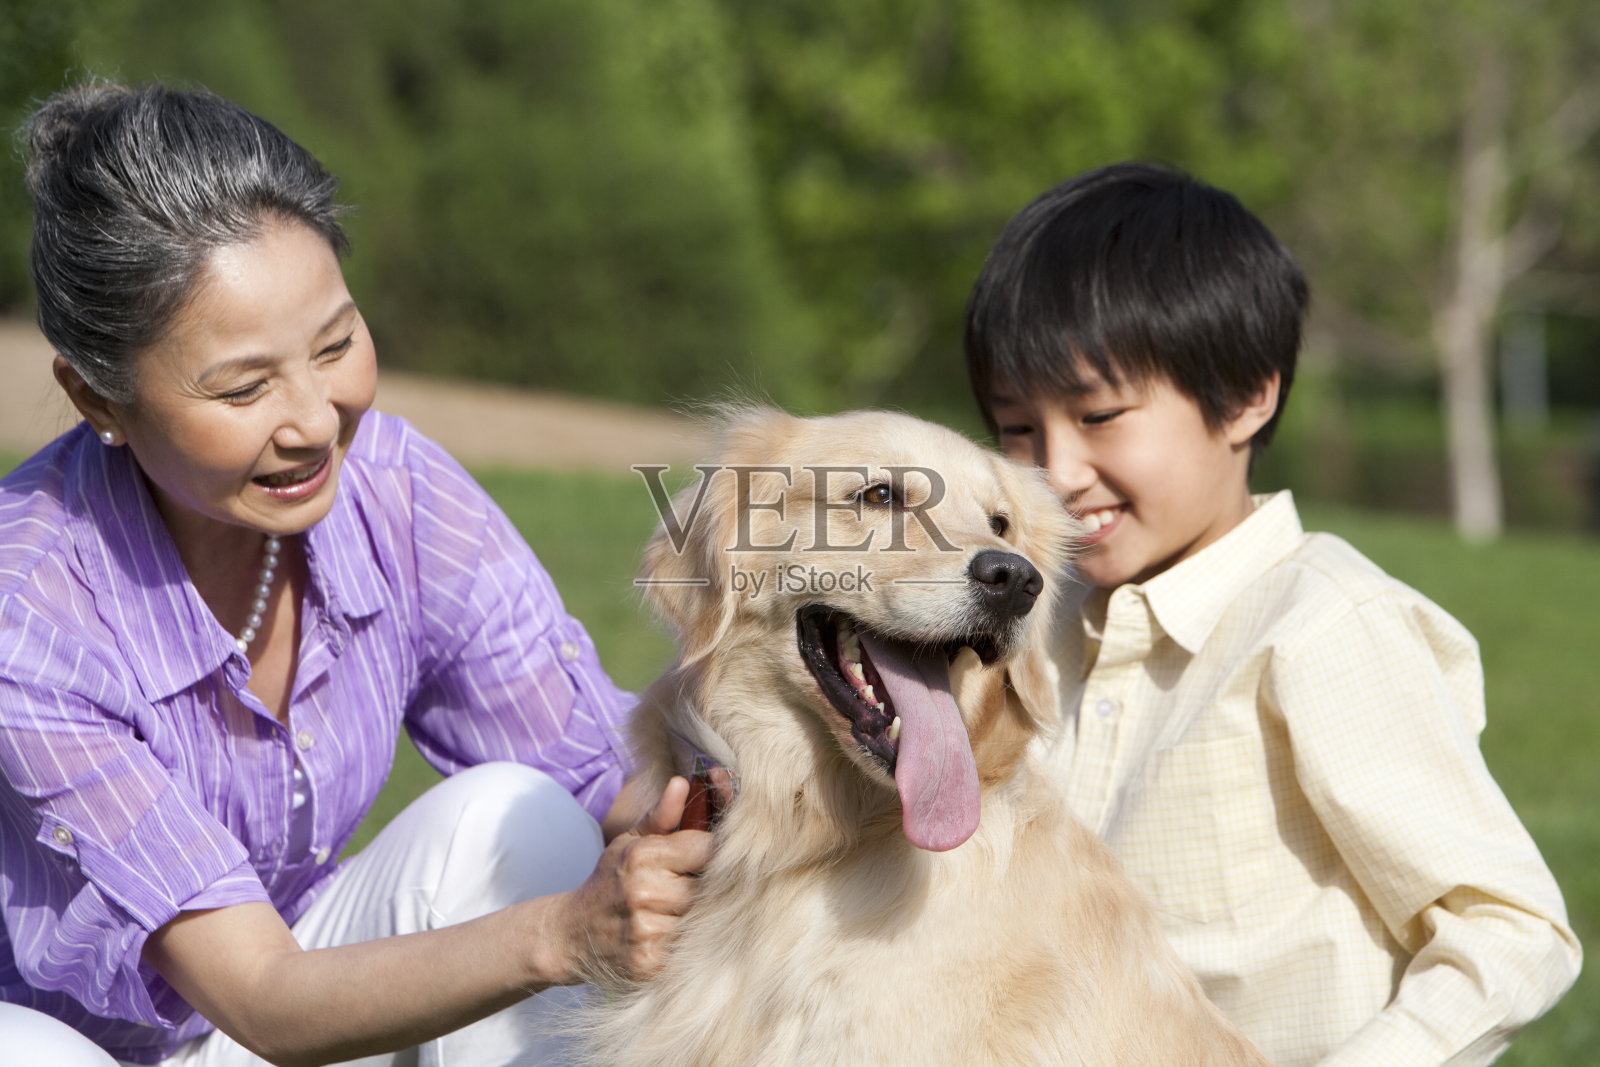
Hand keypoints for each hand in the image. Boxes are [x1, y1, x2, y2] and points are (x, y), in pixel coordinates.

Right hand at [551, 776, 713, 984]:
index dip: (720, 853)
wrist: (571, 935)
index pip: (709, 848)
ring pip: (704, 918)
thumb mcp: (629, 842)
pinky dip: (690, 942)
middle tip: (701, 888)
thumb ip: (662, 815)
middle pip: (711, 886)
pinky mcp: (650, 964)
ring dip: (704, 916)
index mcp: (643, 856)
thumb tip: (682, 783)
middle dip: (713, 887)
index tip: (717, 859)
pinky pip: (691, 948)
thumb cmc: (609, 882)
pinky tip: (677, 935)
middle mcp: (645, 892)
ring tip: (686, 912)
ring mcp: (647, 931)